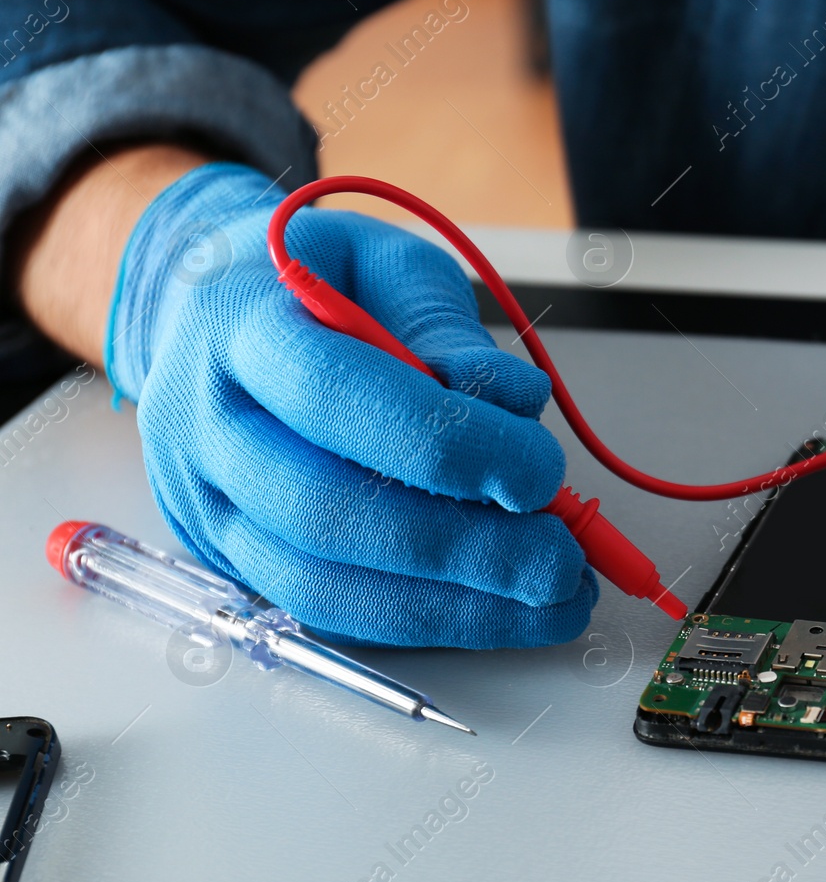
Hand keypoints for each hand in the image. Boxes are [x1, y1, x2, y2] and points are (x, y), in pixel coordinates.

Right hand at [110, 162, 595, 646]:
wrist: (207, 314)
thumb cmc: (312, 283)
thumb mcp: (385, 262)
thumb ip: (447, 330)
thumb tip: (516, 403)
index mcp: (234, 326)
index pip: (333, 395)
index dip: (447, 442)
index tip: (540, 471)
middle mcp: (206, 427)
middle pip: (325, 511)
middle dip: (464, 547)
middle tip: (563, 556)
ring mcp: (210, 506)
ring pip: (323, 584)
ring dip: (455, 605)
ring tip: (552, 599)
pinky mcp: (236, 562)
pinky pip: (330, 612)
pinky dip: (426, 619)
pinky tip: (500, 610)